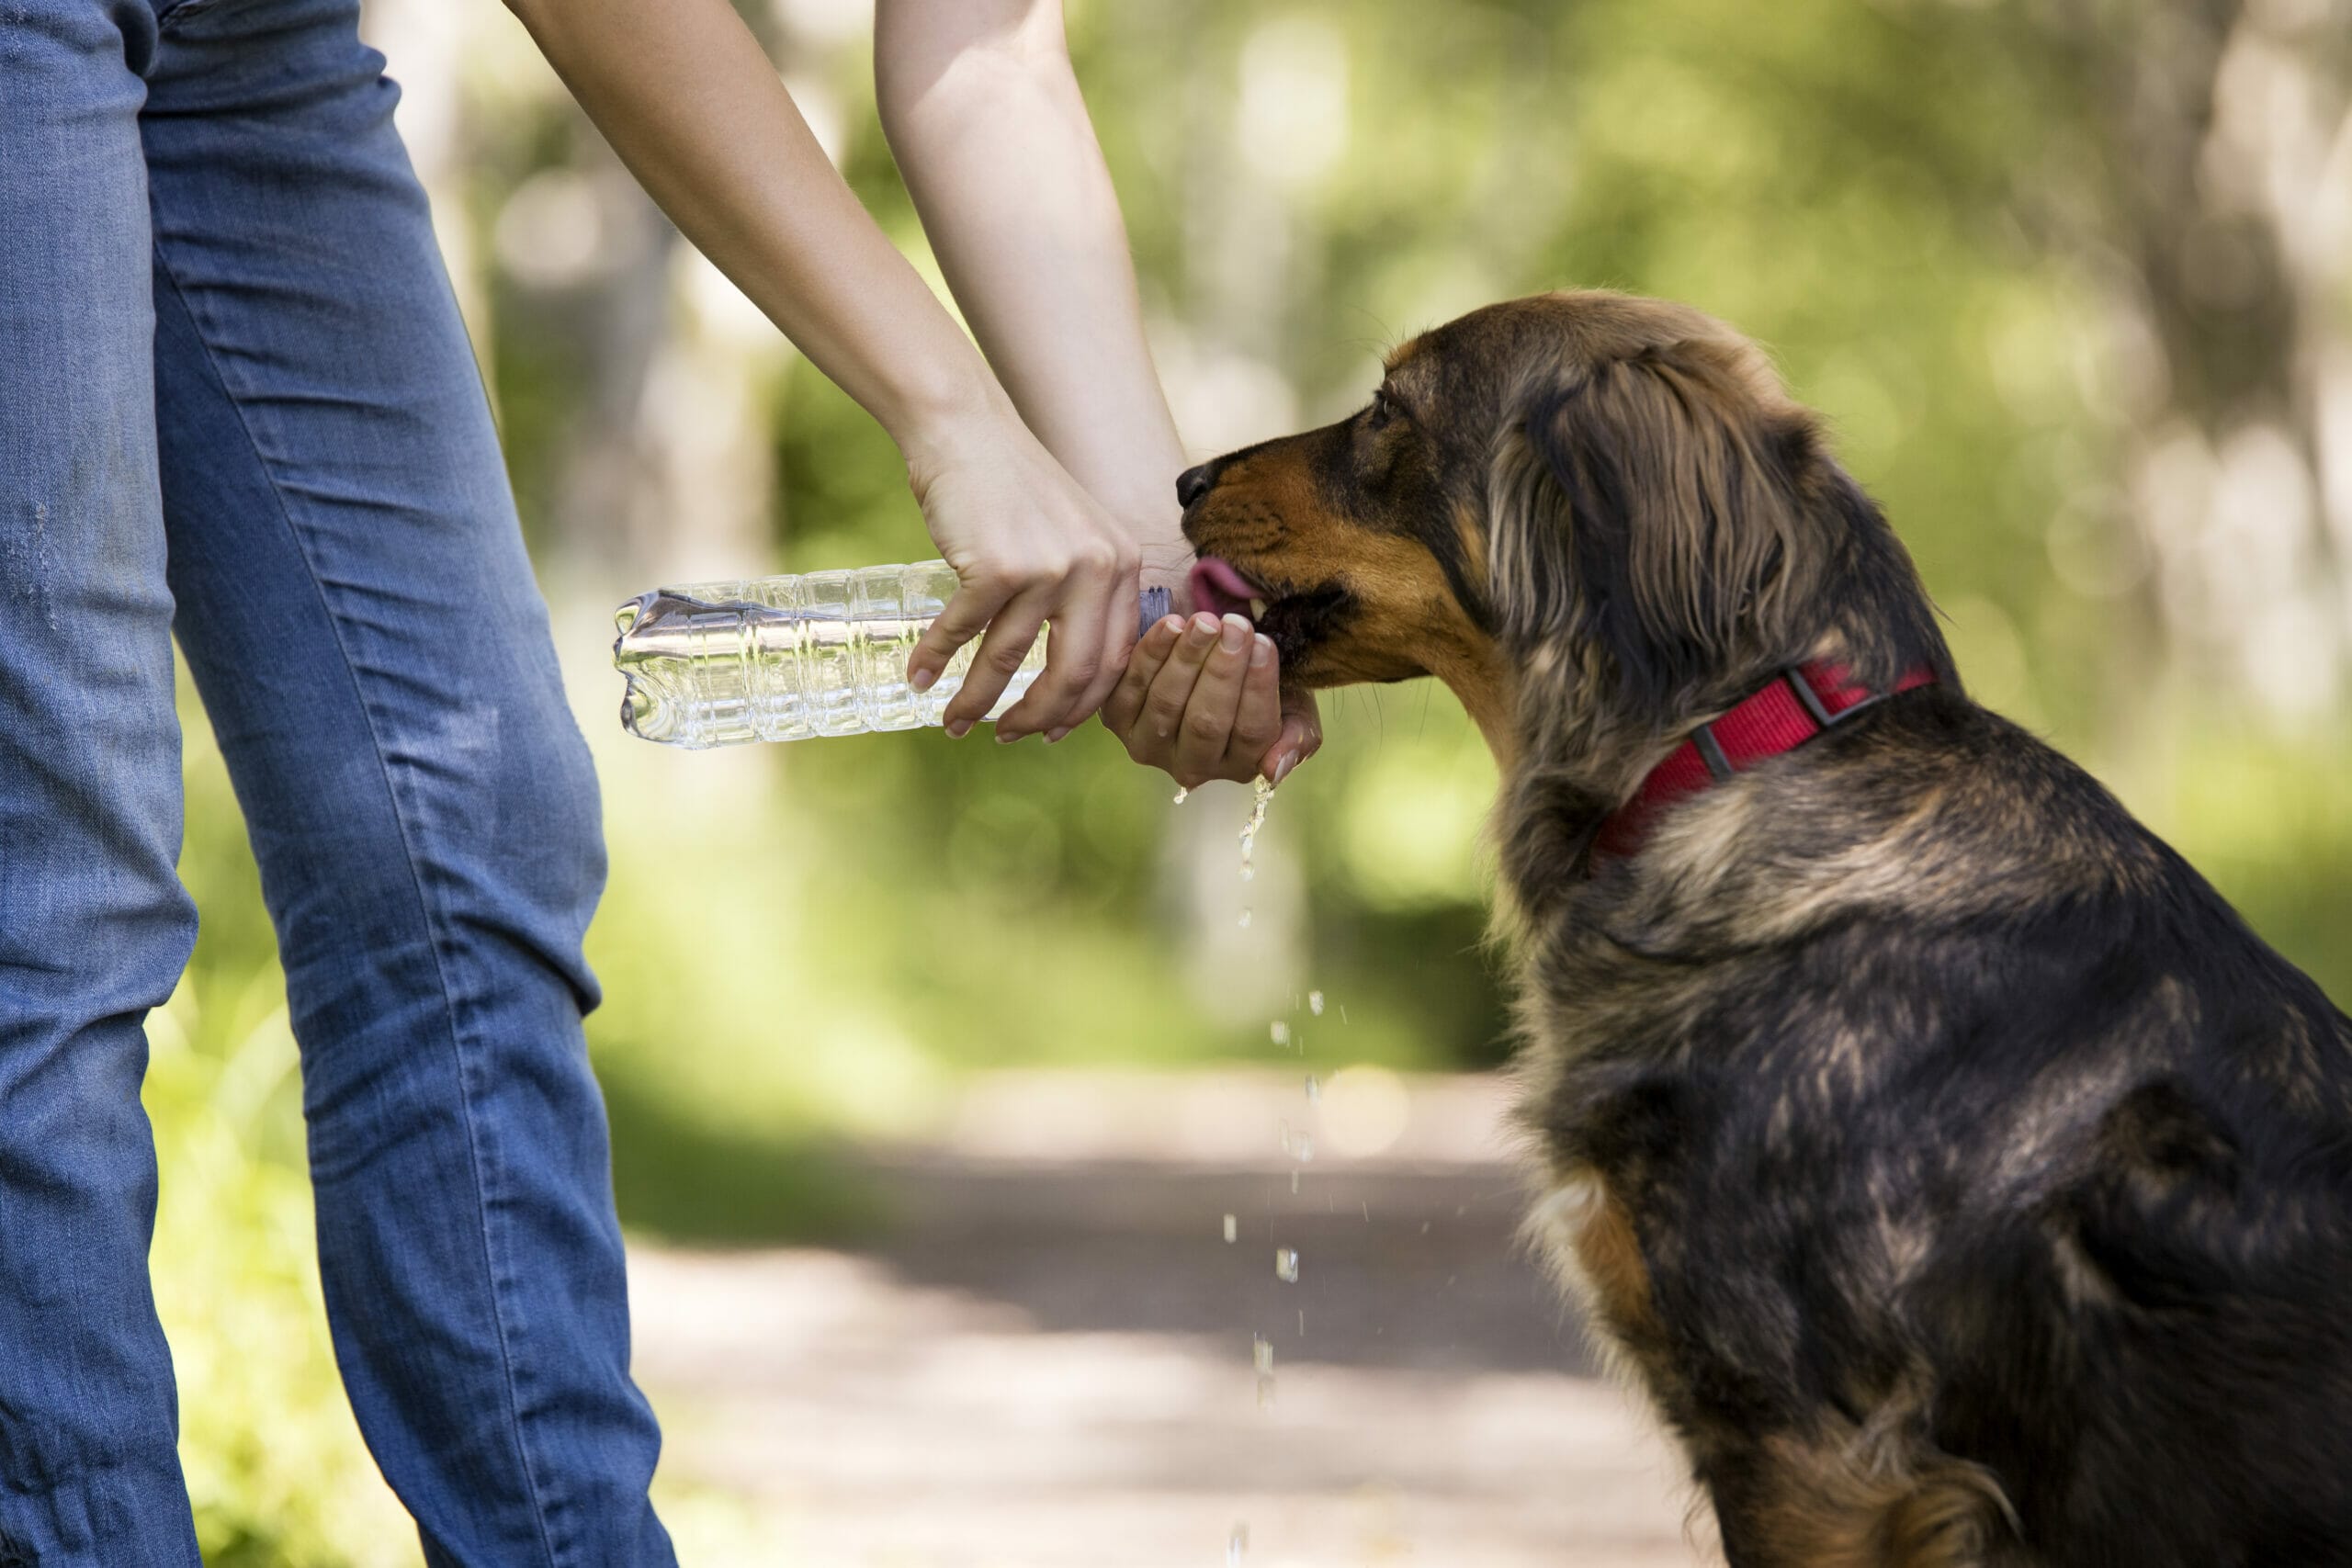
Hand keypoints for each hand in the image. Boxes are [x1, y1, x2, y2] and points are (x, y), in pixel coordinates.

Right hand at [902, 403, 1142, 740]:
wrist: (965, 430)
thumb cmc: (1013, 487)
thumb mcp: (1073, 535)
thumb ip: (1084, 593)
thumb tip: (1068, 676)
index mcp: (1122, 565)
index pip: (1115, 659)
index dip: (1083, 706)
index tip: (1054, 730)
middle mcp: (1095, 568)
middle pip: (1073, 674)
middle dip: (1036, 719)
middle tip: (1007, 739)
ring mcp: (1047, 567)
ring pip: (1010, 659)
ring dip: (976, 700)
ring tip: (954, 722)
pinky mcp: (996, 566)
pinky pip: (963, 630)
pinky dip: (935, 658)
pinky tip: (919, 677)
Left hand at [1100, 611, 1323, 787]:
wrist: (1210, 655)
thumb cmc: (1254, 680)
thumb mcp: (1292, 705)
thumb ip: (1298, 737)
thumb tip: (1274, 770)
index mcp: (1239, 765)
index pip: (1251, 733)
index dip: (1258, 687)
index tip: (1265, 643)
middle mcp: (1191, 766)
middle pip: (1207, 722)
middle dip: (1223, 671)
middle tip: (1236, 626)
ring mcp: (1149, 745)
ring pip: (1168, 703)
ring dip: (1187, 658)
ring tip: (1206, 620)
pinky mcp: (1115, 718)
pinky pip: (1131, 687)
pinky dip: (1151, 654)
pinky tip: (1172, 625)